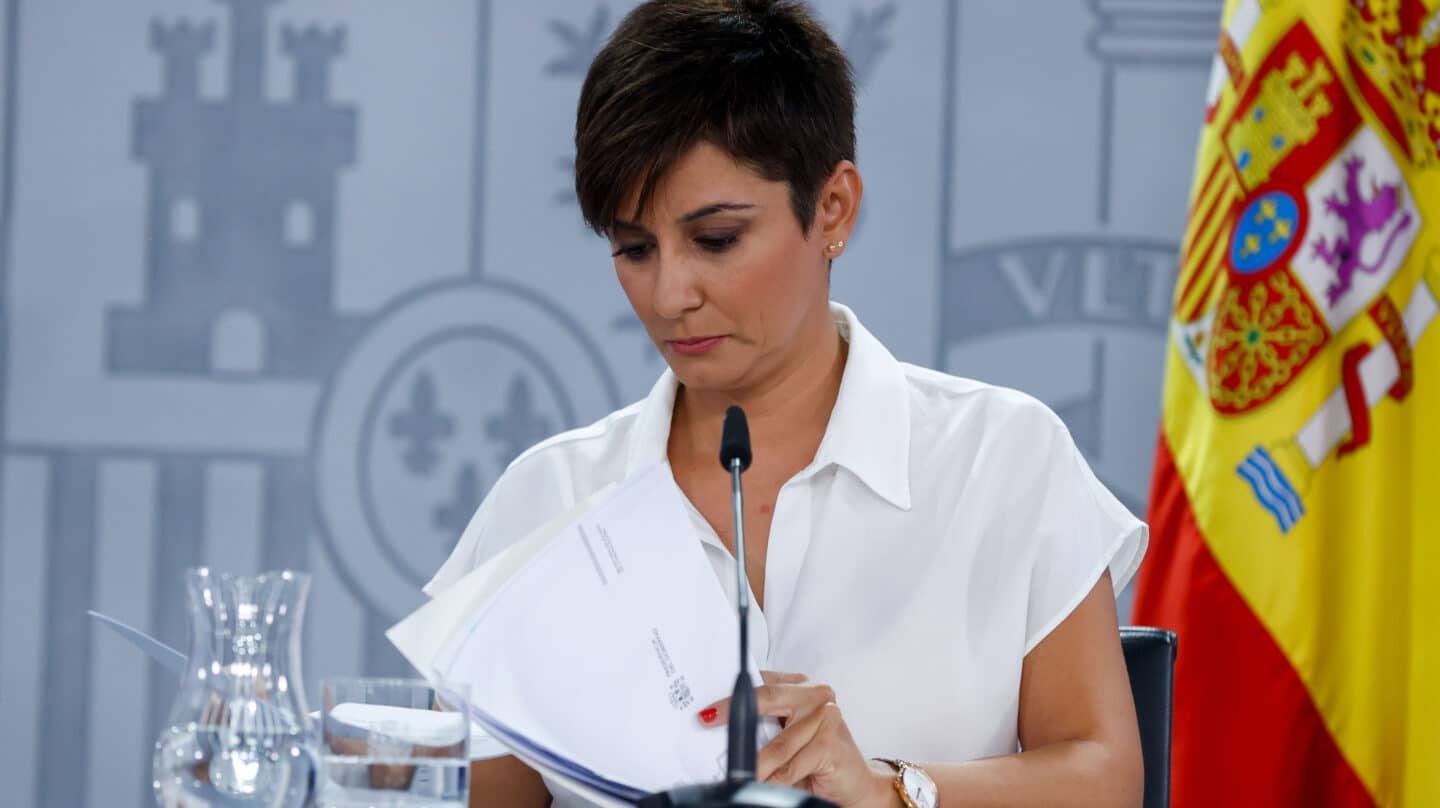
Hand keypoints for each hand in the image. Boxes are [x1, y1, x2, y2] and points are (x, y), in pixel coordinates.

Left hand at [698, 671, 898, 806]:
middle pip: (766, 700)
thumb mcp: (787, 733)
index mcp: (800, 686)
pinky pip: (791, 766)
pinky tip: (762, 785)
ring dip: (753, 764)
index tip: (707, 712)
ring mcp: (826, 718)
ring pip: (777, 744)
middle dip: (734, 717)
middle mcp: (815, 696)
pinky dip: (773, 780)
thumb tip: (722, 731)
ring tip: (735, 774)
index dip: (731, 697)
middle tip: (709, 724)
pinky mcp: (830, 744)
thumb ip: (764, 725)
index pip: (760, 684)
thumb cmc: (817, 756)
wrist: (856, 783)